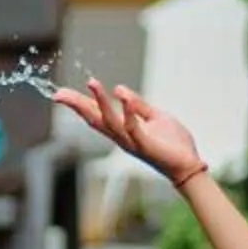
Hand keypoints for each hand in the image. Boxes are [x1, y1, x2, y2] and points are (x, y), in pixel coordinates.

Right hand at [50, 79, 205, 187]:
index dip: (78, 103)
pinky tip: (121, 95)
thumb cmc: (172, 144)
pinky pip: (133, 127)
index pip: (96, 114)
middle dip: (77, 106)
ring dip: (100, 102)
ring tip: (92, 83)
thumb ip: (138, 105)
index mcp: (123, 129)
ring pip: (110, 122)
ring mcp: (132, 142)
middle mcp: (122, 137)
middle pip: (94, 119)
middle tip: (59, 94)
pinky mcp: (146, 145)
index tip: (59, 93)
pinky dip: (127, 111)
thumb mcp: (154, 117)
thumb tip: (119, 89)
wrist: (188, 165)